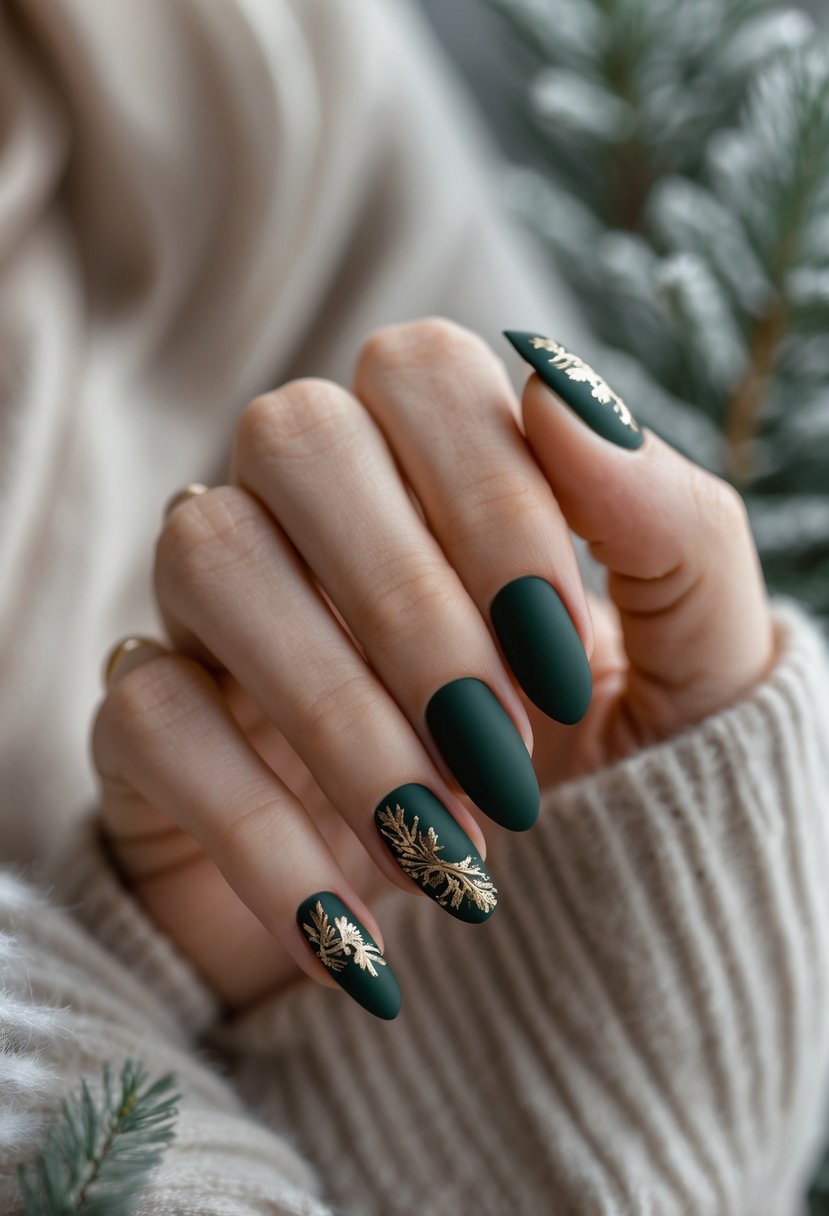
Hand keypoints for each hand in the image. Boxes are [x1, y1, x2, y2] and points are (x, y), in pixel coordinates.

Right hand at [91, 319, 773, 1016]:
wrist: (515, 942)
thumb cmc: (616, 782)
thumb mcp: (694, 675)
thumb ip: (674, 530)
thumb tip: (561, 386)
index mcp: (442, 471)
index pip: (422, 371)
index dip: (493, 499)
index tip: (557, 658)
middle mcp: (312, 511)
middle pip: (293, 435)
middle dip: (408, 602)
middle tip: (497, 753)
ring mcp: (217, 609)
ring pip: (207, 552)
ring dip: (335, 712)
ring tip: (437, 848)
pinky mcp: (148, 720)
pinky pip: (149, 718)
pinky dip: (258, 835)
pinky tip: (350, 932)